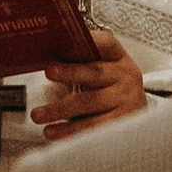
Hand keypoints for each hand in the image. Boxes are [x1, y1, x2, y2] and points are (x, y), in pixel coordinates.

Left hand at [31, 30, 146, 135]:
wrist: (132, 110)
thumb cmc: (107, 86)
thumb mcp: (98, 68)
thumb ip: (78, 59)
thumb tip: (42, 52)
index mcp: (117, 56)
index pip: (103, 43)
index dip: (87, 41)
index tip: (66, 39)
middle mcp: (125, 75)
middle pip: (94, 72)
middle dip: (70, 71)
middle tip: (48, 71)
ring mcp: (127, 99)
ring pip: (90, 102)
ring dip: (61, 109)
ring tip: (38, 115)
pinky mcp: (122, 122)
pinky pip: (94, 127)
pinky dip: (71, 130)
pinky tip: (54, 132)